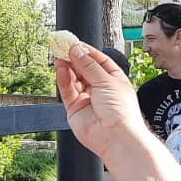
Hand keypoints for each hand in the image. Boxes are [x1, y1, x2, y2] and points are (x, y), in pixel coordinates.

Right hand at [55, 43, 147, 160]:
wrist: (115, 137)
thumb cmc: (120, 111)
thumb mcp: (106, 81)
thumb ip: (89, 65)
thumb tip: (76, 50)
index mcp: (113, 79)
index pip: (98, 60)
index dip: (86, 51)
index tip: (73, 42)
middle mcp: (100, 88)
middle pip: (84, 68)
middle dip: (74, 57)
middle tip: (62, 46)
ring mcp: (87, 98)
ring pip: (74, 79)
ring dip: (67, 67)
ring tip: (59, 56)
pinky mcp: (76, 108)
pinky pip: (67, 91)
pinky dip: (63, 79)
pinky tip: (60, 69)